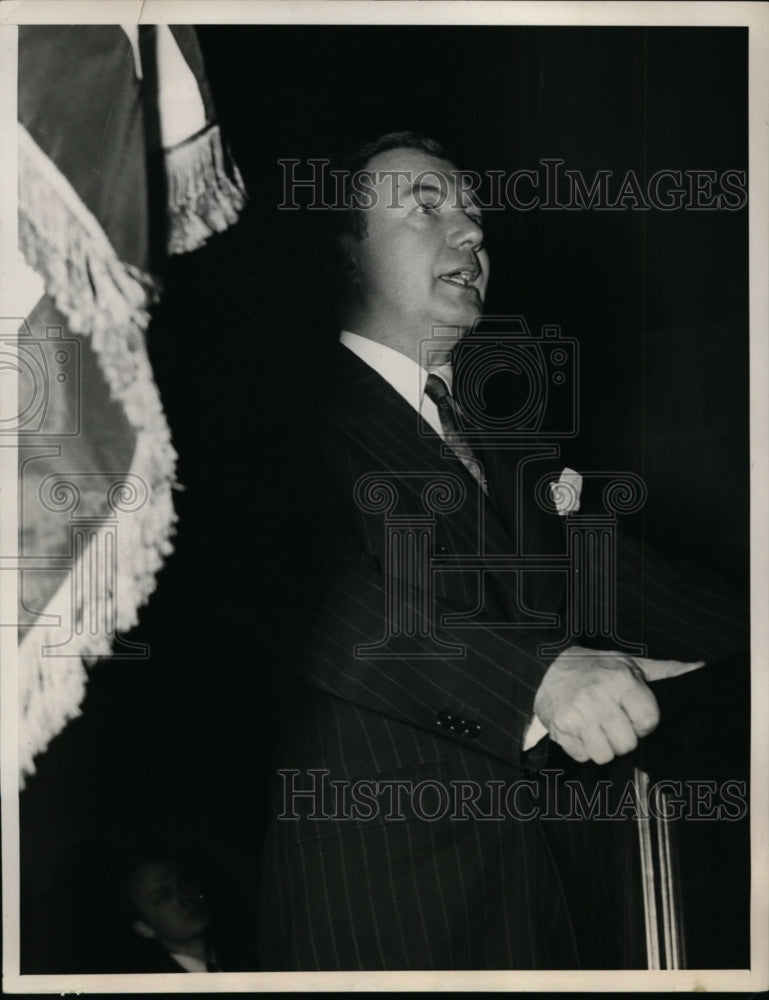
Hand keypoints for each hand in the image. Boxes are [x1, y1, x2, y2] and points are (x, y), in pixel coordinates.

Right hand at [533, 645, 704, 763]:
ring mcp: (576, 714)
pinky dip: (582, 748)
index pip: (648, 722)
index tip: (633, 713)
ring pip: (605, 755)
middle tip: (612, 720)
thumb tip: (701, 669)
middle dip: (622, 736)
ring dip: (602, 745)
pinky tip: (579, 729)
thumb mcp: (631, 664)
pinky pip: (582, 756)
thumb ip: (667, 671)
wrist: (547, 667)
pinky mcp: (559, 728)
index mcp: (620, 680)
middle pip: (627, 744)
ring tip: (595, 725)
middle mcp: (597, 696)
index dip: (643, 723)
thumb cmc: (597, 669)